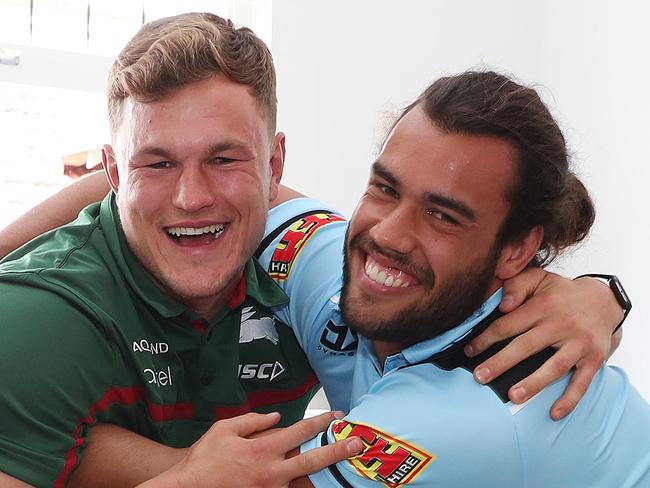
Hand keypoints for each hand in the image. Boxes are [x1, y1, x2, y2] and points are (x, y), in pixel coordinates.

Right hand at [139, 411, 361, 487]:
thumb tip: (276, 417)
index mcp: (263, 448)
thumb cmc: (205, 458)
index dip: (321, 422)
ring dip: (324, 473)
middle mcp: (272, 471)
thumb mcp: (225, 429)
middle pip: (313, 460)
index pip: (301, 431)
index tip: (336, 416)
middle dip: (338, 450)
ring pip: (304, 481)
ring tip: (342, 464)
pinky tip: (314, 480)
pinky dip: (302, 485)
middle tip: (357, 444)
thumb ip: (253, 421)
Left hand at [464, 268, 623, 419]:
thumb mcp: (539, 278)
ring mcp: (578, 344)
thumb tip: (503, 305)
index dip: (486, 339)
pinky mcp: (594, 359)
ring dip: (534, 384)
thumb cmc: (562, 293)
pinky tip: (554, 413)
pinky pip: (582, 382)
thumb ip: (517, 285)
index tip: (469, 352)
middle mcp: (560, 325)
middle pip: (526, 346)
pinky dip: (570, 399)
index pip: (507, 324)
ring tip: (513, 396)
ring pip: (554, 367)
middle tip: (480, 377)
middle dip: (500, 363)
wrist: (605, 301)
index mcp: (542, 307)